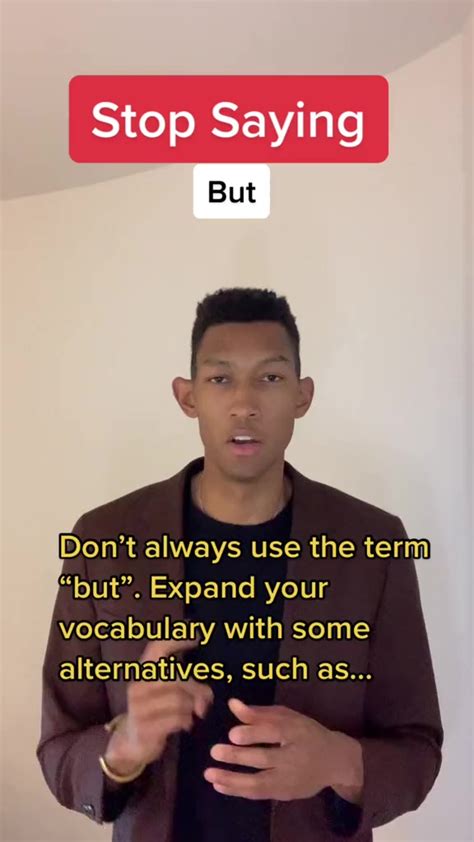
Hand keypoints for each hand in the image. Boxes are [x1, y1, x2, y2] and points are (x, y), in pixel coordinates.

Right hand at [105, 637, 212, 774]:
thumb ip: (186, 684)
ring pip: (179, 700)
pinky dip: (187, 721)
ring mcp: (139, 708)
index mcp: (143, 672)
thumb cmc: (154, 710)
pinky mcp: (144, 729)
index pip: (157, 648)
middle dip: (197, 689)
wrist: (130, 742)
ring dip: (192, 707)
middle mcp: (138, 686)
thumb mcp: (165, 692)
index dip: (177, 639)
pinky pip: (176, 719)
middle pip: (176, 678)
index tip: (197, 638)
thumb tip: (206, 696)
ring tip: (192, 713)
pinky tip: (186, 724)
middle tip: (206, 700)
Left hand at [204, 698, 355, 801]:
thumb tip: (232, 704)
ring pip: (259, 782)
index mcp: (296, 731)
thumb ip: (260, 713)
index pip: (274, 732)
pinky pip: (259, 794)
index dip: (254, 733)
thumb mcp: (288, 717)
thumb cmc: (306, 733)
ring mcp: (290, 778)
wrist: (335, 760)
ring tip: (210, 774)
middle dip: (239, 756)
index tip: (232, 734)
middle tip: (215, 751)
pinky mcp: (286, 793)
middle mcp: (294, 756)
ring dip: (233, 780)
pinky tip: (220, 785)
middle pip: (264, 758)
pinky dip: (238, 791)